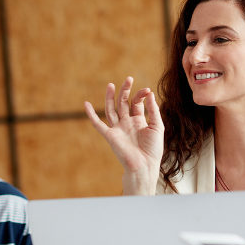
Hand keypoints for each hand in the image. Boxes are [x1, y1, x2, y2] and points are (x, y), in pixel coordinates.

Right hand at [84, 77, 163, 194]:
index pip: (137, 103)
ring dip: (110, 97)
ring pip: (111, 110)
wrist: (144, 165)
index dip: (141, 95)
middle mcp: (127, 123)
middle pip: (123, 103)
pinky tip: (86, 104)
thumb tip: (149, 94)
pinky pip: (98, 124)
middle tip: (128, 79)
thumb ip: (153, 110)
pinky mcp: (110, 135)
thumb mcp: (157, 126)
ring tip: (111, 85)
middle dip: (125, 91)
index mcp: (139, 121)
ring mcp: (118, 128)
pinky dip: (91, 115)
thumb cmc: (153, 149)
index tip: (147, 90)